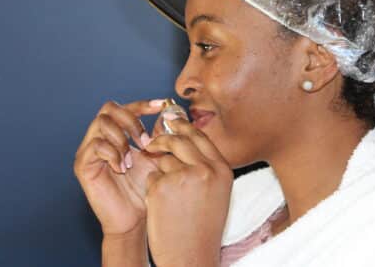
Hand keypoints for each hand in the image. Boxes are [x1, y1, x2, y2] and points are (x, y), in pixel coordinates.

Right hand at [74, 99, 166, 235]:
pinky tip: (123, 169)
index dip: (142, 104)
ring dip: (122, 139)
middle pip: (109, 108)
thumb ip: (161, 136)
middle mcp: (99, 137)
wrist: (135, 218)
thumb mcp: (157, 157)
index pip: (124, 108)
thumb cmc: (146, 189)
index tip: (161, 105)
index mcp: (117, 134)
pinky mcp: (82, 165)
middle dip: (130, 120)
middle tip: (145, 141)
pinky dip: (113, 154)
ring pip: (101, 124)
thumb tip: (170, 113)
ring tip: (132, 161)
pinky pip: (96, 146)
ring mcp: (88, 150)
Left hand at [143, 115, 232, 266]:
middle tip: (152, 142)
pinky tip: (161, 207)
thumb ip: (206, 166)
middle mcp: (205, 169)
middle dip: (163, 139)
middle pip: (180, 140)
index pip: (201, 137)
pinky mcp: (161, 187)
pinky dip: (152, 189)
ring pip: (163, 159)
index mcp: (222, 169)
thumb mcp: (216, 193)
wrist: (190, 256)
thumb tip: (186, 139)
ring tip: (169, 198)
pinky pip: (152, 177)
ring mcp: (182, 177)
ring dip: (160, 172)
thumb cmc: (203, 228)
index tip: (172, 122)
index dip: (184, 127)